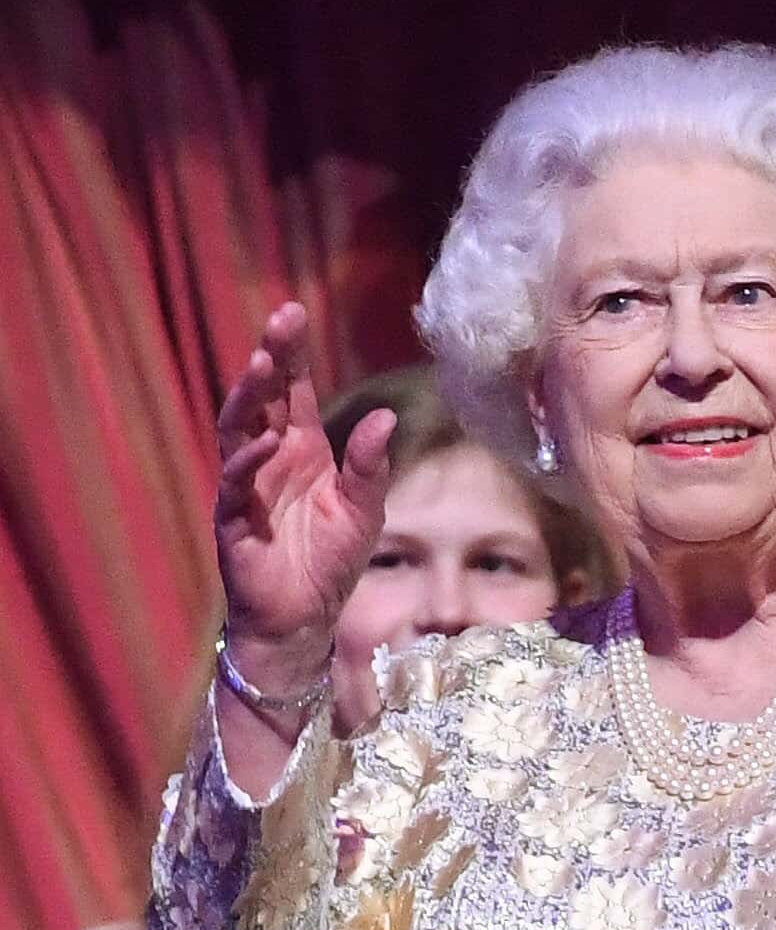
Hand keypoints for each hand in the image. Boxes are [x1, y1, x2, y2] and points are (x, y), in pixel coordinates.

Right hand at [213, 303, 392, 678]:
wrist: (305, 618)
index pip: (290, 391)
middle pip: (261, 399)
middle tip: (280, 322)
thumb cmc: (331, 561)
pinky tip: (266, 441)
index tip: (293, 311)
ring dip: (250, 397)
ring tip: (266, 365)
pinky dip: (249, 461)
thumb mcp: (364, 509)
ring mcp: (247, 487)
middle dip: (270, 359)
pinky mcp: (235, 520)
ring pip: (238, 430)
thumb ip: (369, 465)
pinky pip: (236, 485)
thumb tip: (386, 417)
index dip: (290, 353)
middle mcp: (269, 459)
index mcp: (301, 449)